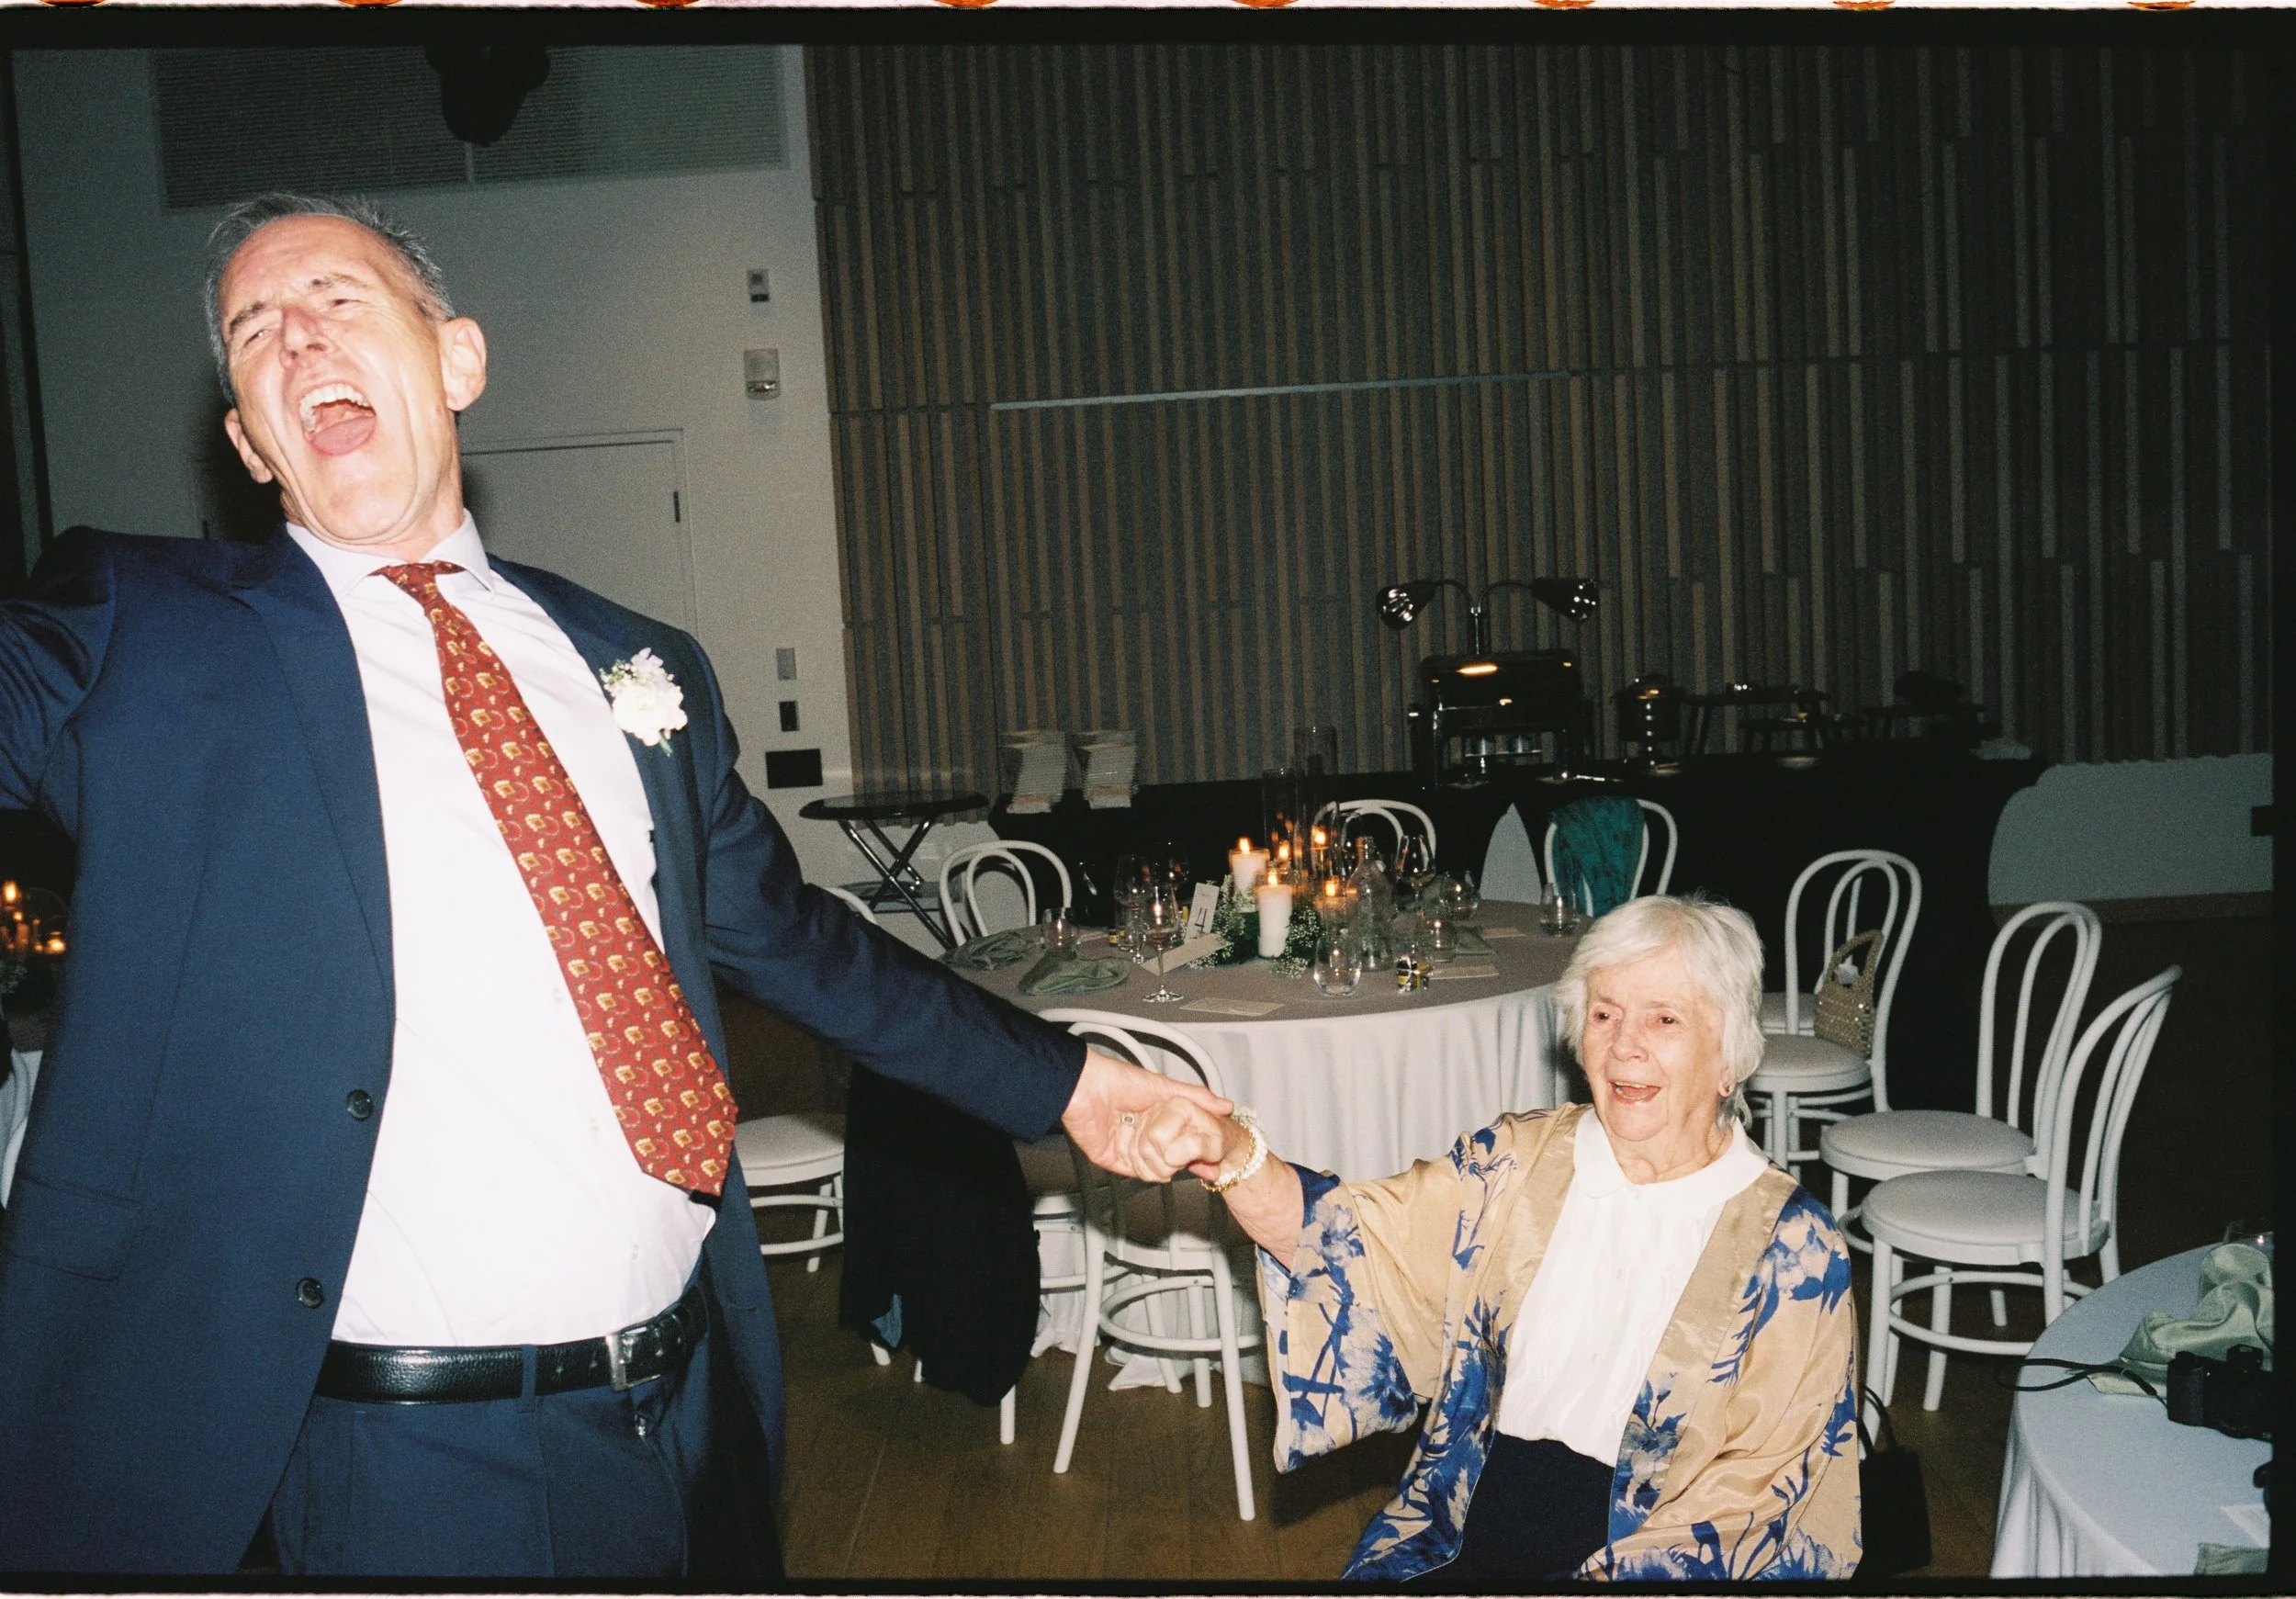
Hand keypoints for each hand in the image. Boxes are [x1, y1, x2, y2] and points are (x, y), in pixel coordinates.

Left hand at [1061, 1047, 1231, 1180]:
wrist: (1085, 1089)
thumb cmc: (1119, 1081)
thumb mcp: (1166, 1087)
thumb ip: (1196, 1096)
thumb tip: (1226, 1106)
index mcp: (1153, 1115)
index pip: (1180, 1138)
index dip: (1195, 1147)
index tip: (1214, 1157)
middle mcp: (1140, 1131)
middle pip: (1168, 1155)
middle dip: (1183, 1160)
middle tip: (1200, 1162)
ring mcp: (1126, 1145)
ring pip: (1154, 1167)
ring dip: (1163, 1164)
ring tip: (1172, 1155)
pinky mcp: (1111, 1158)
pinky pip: (1134, 1172)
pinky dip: (1146, 1170)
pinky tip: (1155, 1162)